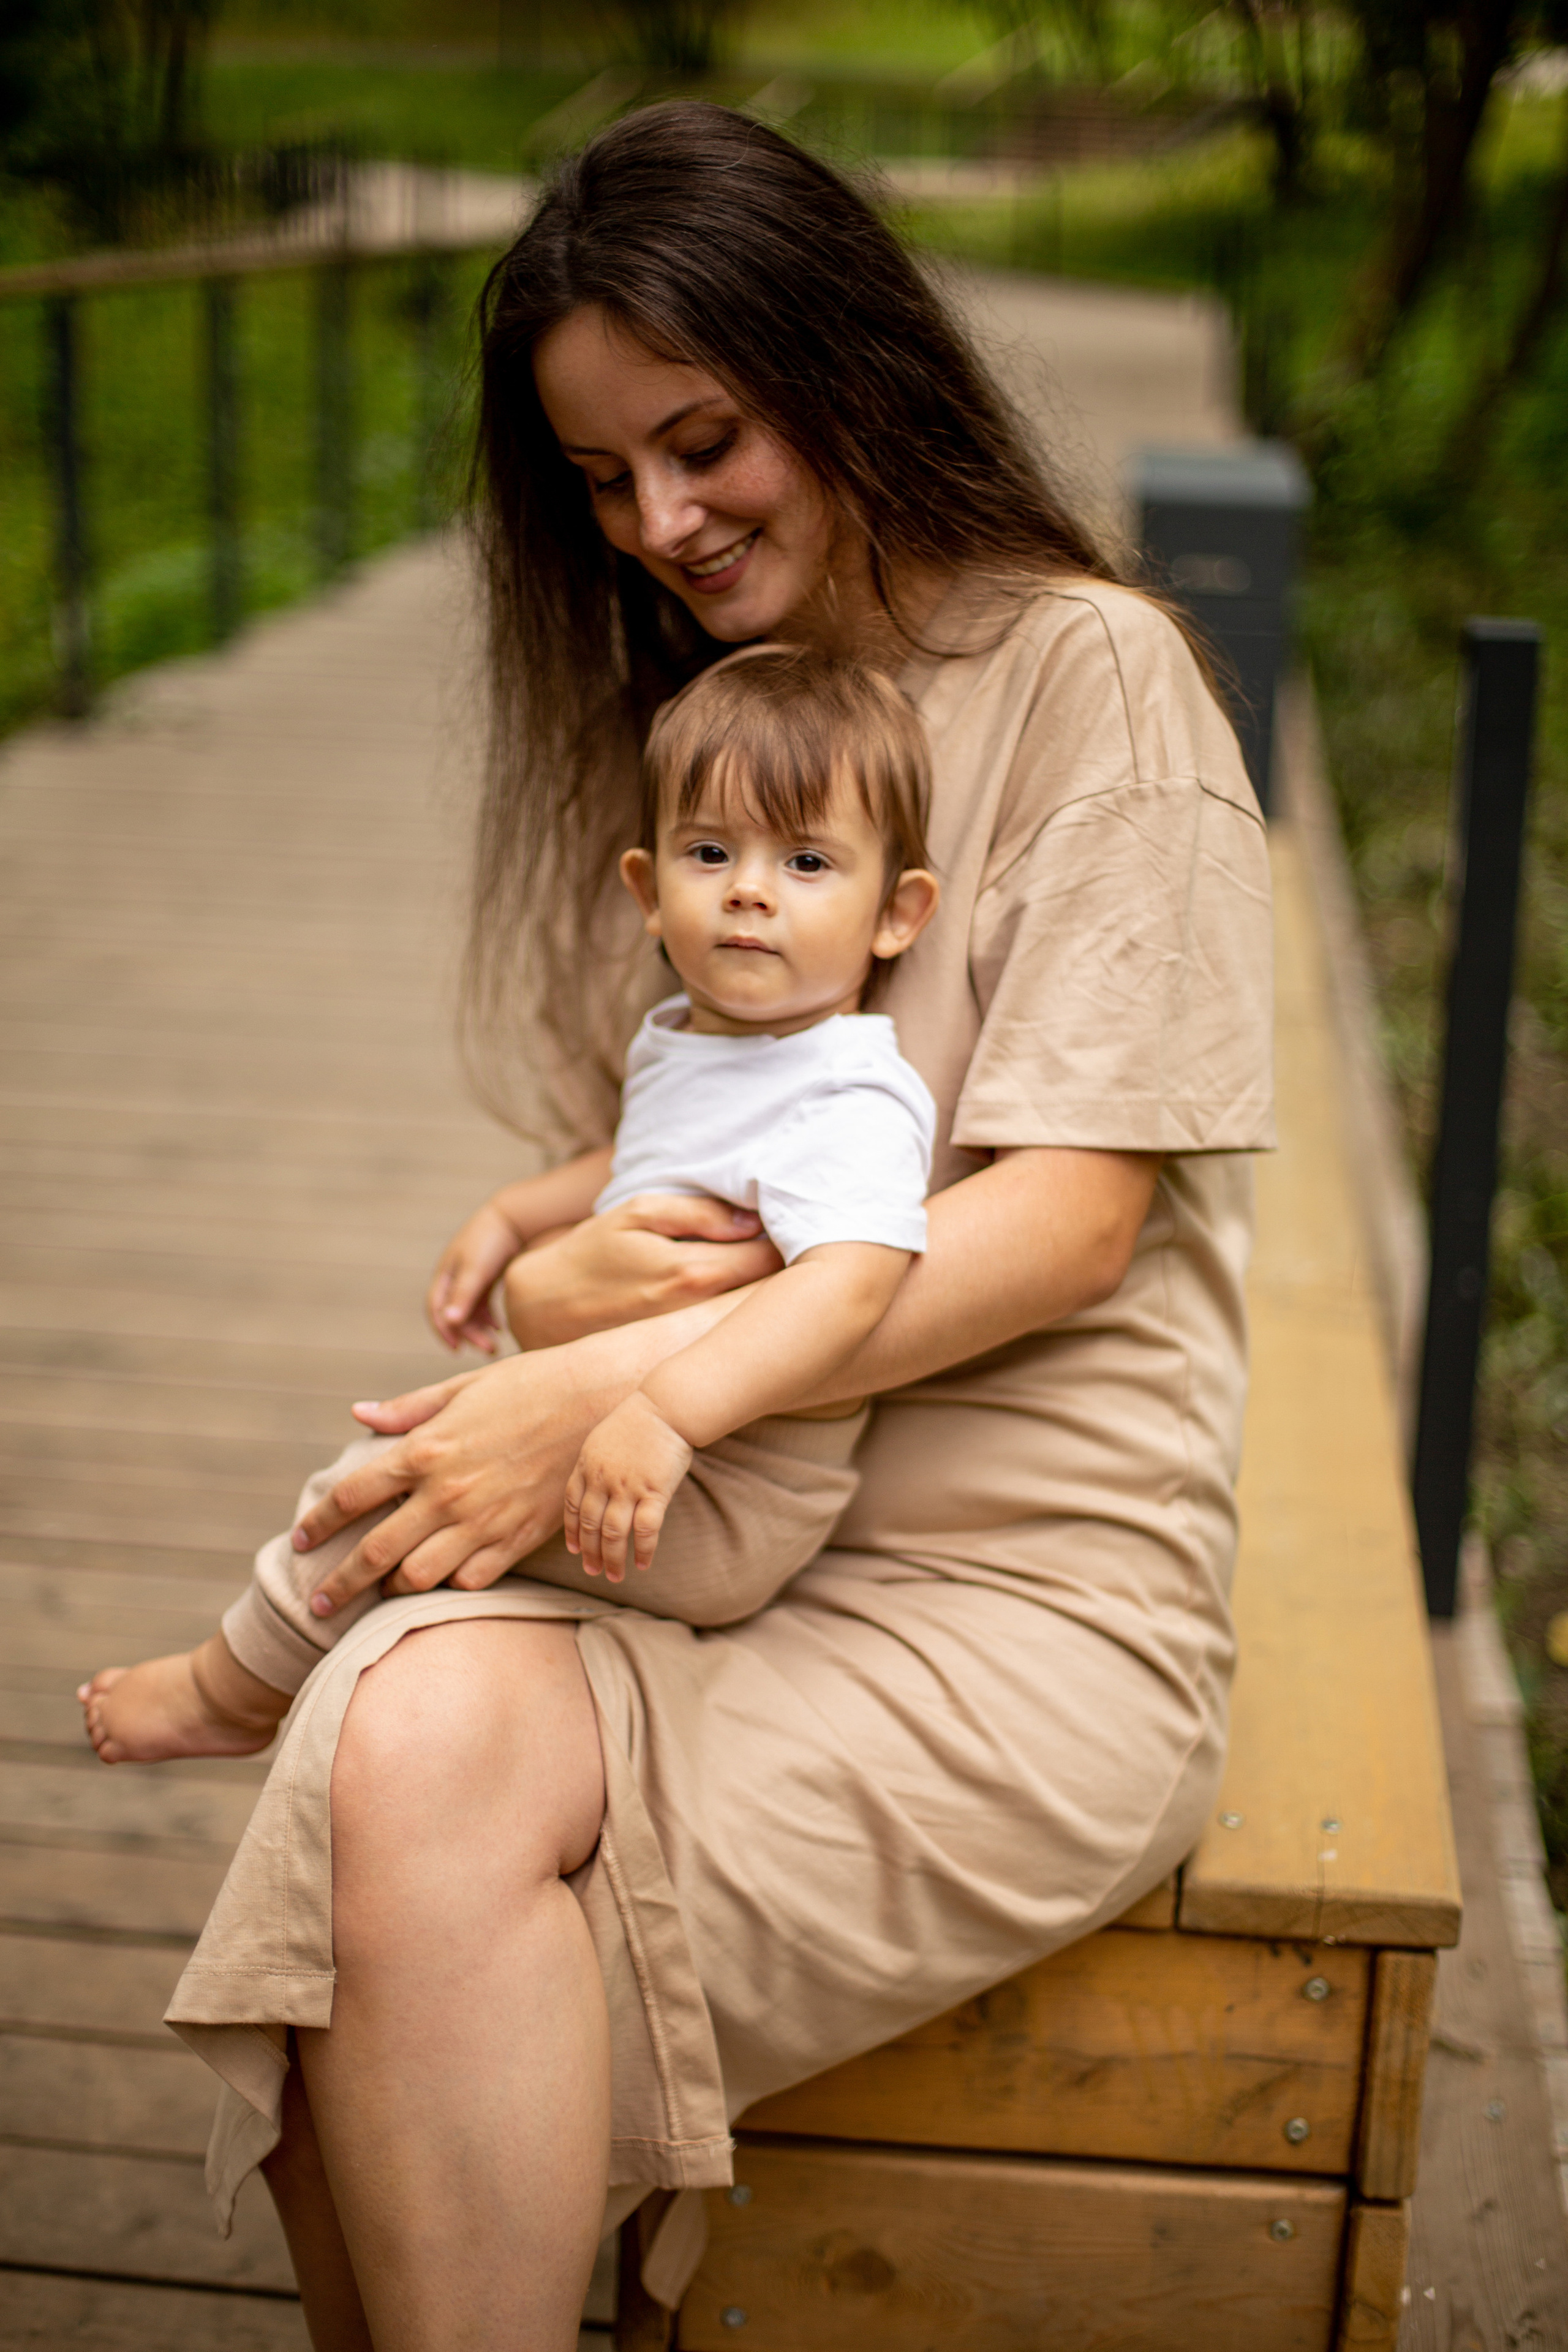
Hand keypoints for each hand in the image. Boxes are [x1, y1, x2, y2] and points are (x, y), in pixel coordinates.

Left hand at [297, 1353, 608, 1616]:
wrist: (601, 1401)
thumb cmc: (529, 1384)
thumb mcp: (462, 1388)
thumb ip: (407, 1409)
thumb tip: (359, 1415)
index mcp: (426, 1449)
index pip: (352, 1495)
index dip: (320, 1521)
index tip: (302, 1539)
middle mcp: (447, 1492)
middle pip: (374, 1553)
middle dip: (340, 1583)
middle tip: (319, 1601)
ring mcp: (483, 1520)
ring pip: (418, 1577)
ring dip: (393, 1590)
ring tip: (382, 1592)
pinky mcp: (517, 1539)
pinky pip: (469, 1581)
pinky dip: (448, 1586)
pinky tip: (440, 1581)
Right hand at [426, 1200, 523, 1353]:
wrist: (515, 1219)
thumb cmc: (491, 1241)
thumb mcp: (476, 1269)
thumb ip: (463, 1295)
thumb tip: (449, 1322)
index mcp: (445, 1274)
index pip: (436, 1309)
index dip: (443, 1330)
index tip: (457, 1350)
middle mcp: (455, 1278)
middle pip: (455, 1314)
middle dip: (469, 1335)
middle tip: (489, 1351)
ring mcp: (471, 1279)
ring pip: (470, 1312)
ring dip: (480, 1330)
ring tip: (496, 1344)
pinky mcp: (487, 1278)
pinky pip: (483, 1305)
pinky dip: (489, 1318)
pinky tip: (501, 1327)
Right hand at [503, 1195, 781, 1349]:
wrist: (541, 1312)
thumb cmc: (591, 1253)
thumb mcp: (637, 1215)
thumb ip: (698, 1213)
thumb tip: (753, 1221)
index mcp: (694, 1274)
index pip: (771, 1256)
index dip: (790, 1234)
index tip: (791, 1223)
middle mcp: (701, 1319)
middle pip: (776, 1296)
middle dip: (791, 1270)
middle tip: (795, 1247)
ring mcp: (694, 1348)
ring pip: (757, 1322)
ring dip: (771, 1299)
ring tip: (775, 1275)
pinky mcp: (686, 1366)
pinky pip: (734, 1343)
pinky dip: (747, 1325)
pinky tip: (744, 1309)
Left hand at [564, 1393, 693, 1581]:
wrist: (666, 1407)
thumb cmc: (639, 1420)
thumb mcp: (603, 1438)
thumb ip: (596, 1464)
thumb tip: (594, 1487)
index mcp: (587, 1465)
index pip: (572, 1505)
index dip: (572, 1530)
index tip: (575, 1549)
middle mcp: (602, 1479)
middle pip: (590, 1524)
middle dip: (590, 1552)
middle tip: (592, 1571)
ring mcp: (627, 1487)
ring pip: (613, 1533)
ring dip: (612, 1558)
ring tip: (614, 1576)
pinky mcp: (654, 1491)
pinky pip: (646, 1529)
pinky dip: (643, 1550)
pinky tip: (643, 1564)